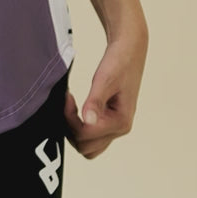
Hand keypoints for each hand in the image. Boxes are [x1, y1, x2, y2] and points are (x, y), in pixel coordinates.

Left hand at [64, 26, 146, 158]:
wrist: (129, 50)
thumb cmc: (119, 62)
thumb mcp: (104, 79)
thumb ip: (95, 101)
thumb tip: (87, 121)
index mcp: (120, 122)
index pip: (86, 134)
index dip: (70, 118)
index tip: (67, 97)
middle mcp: (120, 129)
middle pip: (86, 147)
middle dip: (71, 128)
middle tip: (66, 104)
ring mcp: (116, 127)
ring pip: (89, 146)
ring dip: (75, 131)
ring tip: (70, 107)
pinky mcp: (111, 121)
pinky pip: (92, 136)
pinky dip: (80, 128)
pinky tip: (76, 109)